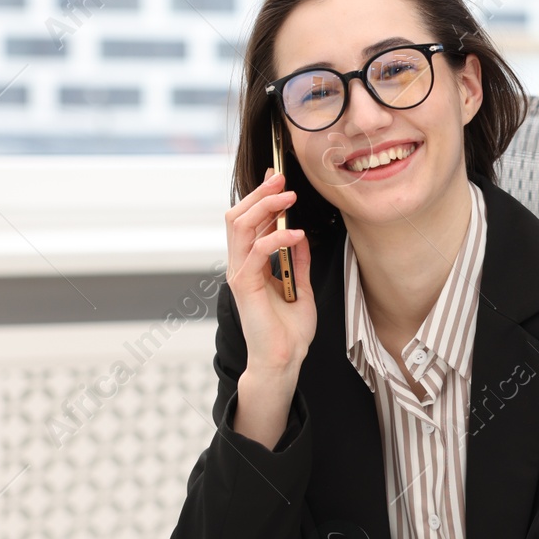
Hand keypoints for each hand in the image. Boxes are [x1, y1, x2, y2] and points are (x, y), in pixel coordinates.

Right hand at [224, 168, 317, 447]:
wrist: (283, 360)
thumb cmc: (289, 330)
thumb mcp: (301, 285)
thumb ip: (297, 260)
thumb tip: (299, 234)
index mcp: (251, 263)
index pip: (247, 220)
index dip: (260, 196)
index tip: (279, 178)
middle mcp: (240, 264)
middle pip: (237, 216)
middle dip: (260, 193)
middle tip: (282, 179)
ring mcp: (240, 274)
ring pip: (240, 226)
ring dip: (265, 207)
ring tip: (288, 198)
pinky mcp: (244, 287)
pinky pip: (255, 252)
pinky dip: (276, 238)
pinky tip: (296, 235)